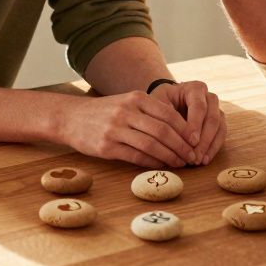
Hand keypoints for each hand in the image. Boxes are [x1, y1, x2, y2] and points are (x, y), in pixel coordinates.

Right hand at [58, 90, 196, 168]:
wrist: (70, 117)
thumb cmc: (104, 112)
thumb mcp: (127, 103)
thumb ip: (150, 113)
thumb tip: (180, 132)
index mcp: (136, 98)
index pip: (169, 114)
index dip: (185, 130)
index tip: (196, 141)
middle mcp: (127, 111)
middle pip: (163, 130)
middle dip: (181, 146)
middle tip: (192, 156)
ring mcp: (115, 129)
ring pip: (151, 145)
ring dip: (169, 157)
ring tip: (180, 163)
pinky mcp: (106, 146)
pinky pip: (136, 157)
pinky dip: (152, 163)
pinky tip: (161, 166)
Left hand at [148, 80, 226, 165]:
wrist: (168, 103)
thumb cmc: (161, 103)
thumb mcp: (158, 104)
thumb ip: (164, 115)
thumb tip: (168, 135)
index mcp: (195, 88)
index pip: (199, 106)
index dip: (196, 124)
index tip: (191, 141)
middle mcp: (209, 97)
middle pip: (212, 117)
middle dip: (204, 139)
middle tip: (194, 156)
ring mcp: (216, 109)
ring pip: (219, 127)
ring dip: (209, 146)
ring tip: (198, 161)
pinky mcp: (219, 122)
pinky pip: (221, 135)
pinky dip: (213, 148)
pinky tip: (204, 159)